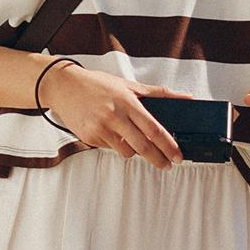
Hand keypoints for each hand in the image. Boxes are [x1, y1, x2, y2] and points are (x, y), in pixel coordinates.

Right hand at [40, 63, 189, 169]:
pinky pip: (110, 148)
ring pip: (126, 151)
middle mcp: (114, 116)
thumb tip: (185, 97)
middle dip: (158, 159)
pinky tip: (110, 131)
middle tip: (167, 164)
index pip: (153, 129)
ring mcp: (101, 129)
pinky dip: (116, 144)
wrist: (64, 87)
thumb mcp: (129, 85)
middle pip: (143, 146)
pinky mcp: (90, 137)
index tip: (177, 156)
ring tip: (131, 139)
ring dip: (134, 150)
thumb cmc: (97, 85)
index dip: (168, 145)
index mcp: (127, 102)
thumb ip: (159, 93)